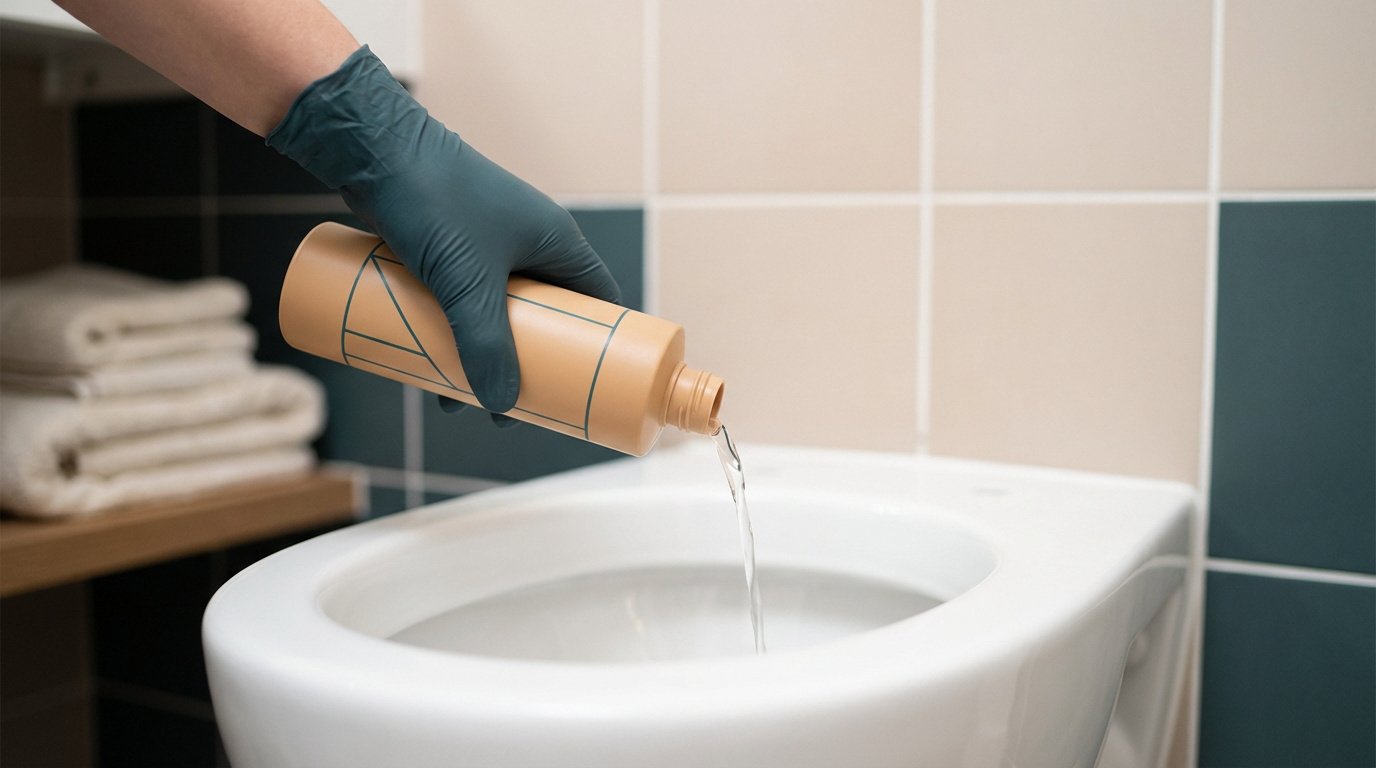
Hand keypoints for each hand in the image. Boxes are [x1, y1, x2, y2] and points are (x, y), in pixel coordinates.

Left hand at [267, 46, 620, 413]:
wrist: (370, 144)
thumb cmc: (433, 200)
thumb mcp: (466, 281)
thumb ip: (484, 343)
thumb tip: (500, 405)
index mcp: (555, 241)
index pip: (598, 300)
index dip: (599, 346)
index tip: (585, 387)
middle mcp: (526, 241)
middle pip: (545, 316)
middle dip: (530, 363)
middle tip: (516, 406)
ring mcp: (484, 243)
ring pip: (497, 313)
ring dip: (484, 355)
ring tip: (460, 398)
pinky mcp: (445, 245)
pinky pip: (461, 300)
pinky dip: (452, 333)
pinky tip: (427, 362)